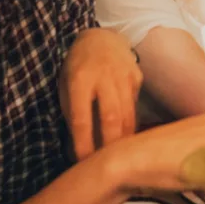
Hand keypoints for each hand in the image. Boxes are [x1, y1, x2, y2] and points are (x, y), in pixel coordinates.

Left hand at [60, 28, 143, 160]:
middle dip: (110, 145)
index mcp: (79, 80)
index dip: (83, 143)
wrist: (101, 39)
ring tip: (120, 156)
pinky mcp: (137, 77)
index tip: (83, 163)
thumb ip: (73, 112)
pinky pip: (135, 105)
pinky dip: (131, 123)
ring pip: (128, 114)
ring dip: (124, 138)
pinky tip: (127, 134)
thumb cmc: (78, 67)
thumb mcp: (66, 85)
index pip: (81, 118)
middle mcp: (104, 77)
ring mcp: (124, 75)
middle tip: (108, 164)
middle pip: (111, 117)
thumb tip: (80, 146)